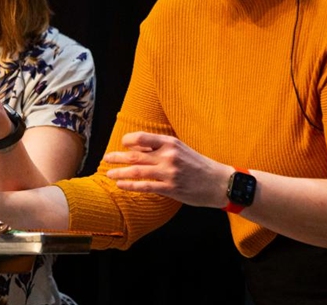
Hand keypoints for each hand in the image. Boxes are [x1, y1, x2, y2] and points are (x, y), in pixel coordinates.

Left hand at [104, 131, 231, 208]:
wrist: (220, 183)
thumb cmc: (198, 165)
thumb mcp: (181, 149)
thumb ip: (160, 148)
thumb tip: (136, 147)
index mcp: (170, 142)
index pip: (141, 137)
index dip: (128, 140)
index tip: (122, 144)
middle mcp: (168, 156)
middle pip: (134, 155)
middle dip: (117, 157)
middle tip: (106, 158)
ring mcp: (169, 173)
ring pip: (136, 170)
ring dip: (119, 172)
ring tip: (108, 174)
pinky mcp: (170, 188)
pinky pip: (145, 186)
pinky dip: (130, 185)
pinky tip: (121, 185)